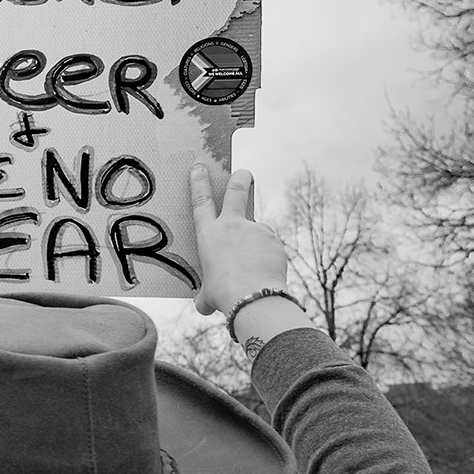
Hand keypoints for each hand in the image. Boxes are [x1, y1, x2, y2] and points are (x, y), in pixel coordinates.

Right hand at [189, 162, 287, 316]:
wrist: (253, 297)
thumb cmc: (223, 295)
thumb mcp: (208, 295)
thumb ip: (205, 296)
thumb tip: (202, 306)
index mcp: (209, 235)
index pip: (201, 201)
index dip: (199, 182)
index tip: (200, 167)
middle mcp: (232, 226)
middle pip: (236, 192)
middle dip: (239, 178)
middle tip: (244, 172)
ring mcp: (255, 230)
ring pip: (257, 230)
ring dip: (256, 243)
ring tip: (254, 268)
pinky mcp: (274, 239)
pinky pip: (270, 247)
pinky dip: (268, 257)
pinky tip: (265, 273)